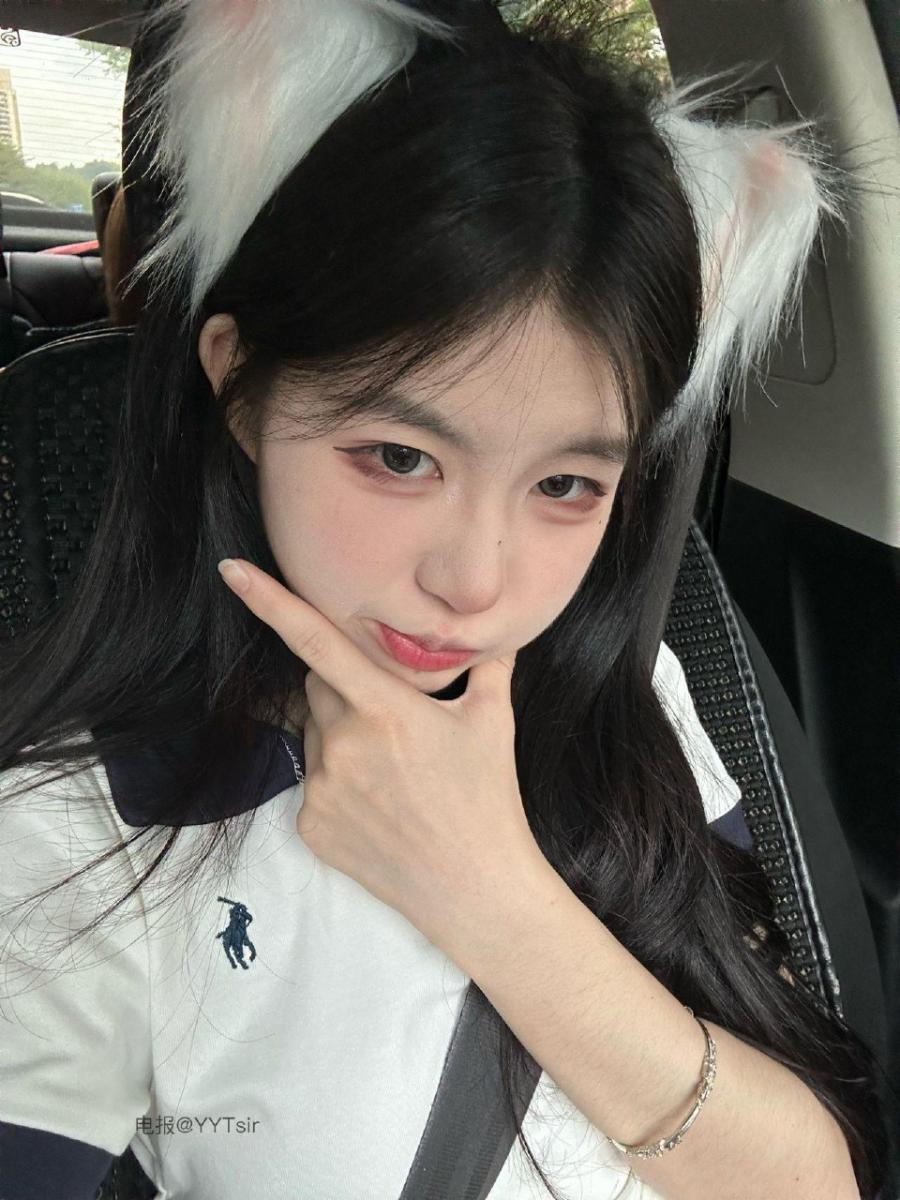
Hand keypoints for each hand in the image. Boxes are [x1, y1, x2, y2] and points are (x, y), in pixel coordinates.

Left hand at [217, 558, 545, 949]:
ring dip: (341, 736)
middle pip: (318, 687)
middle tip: (390, 718)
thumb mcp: (491, 723)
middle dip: (344, 689)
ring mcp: (322, 789)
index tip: (234, 573)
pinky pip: (312, 782)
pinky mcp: (311, 826)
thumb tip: (501, 635)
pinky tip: (377, 805)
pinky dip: (337, 782)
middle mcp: (344, 745)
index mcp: (385, 709)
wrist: (475, 890)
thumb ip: (489, 667)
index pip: (317, 642)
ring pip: (315, 735)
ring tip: (391, 772)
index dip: (271, 602)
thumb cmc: (487, 801)